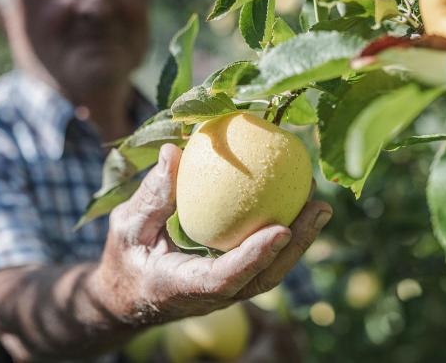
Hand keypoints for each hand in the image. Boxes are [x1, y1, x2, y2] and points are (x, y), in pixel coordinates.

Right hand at [89, 144, 331, 325]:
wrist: (129, 294)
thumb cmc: (126, 259)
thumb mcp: (127, 227)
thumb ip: (151, 196)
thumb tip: (173, 150)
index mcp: (184, 286)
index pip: (224, 278)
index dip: (254, 257)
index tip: (281, 229)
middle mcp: (213, 294)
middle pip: (263, 277)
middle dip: (295, 245)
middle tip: (319, 208)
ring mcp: (227, 289)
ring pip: (270, 271)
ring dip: (299, 240)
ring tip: (320, 205)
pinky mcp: (233, 278)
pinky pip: (263, 259)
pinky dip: (284, 235)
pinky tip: (296, 205)